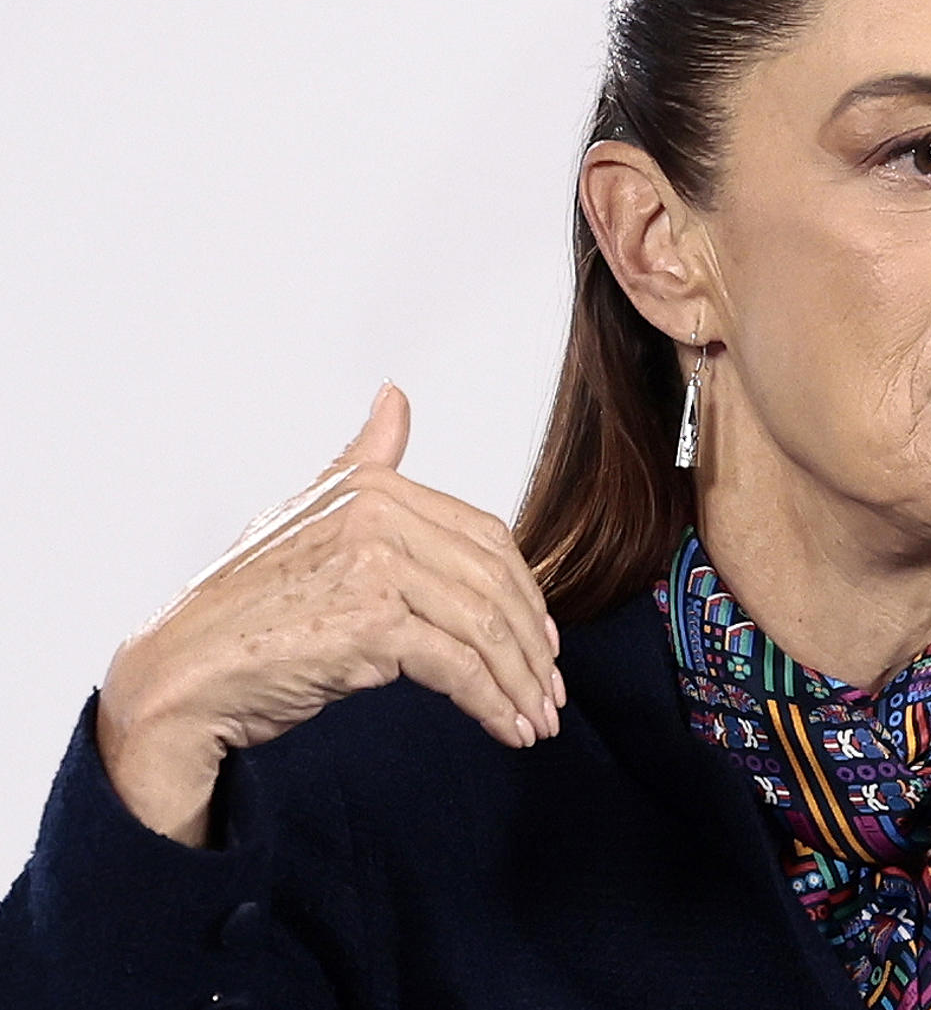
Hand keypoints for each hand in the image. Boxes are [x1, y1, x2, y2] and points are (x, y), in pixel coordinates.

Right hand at [96, 382, 563, 845]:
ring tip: (538, 719)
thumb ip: (361, 461)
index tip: (542, 639)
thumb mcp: (307, 515)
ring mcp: (374, 567)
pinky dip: (495, 703)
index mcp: (372, 487)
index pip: (485, 537)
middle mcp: (376, 515)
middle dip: (532, 643)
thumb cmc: (246, 606)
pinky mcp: (371, 625)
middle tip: (550, 689)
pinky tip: (510, 729)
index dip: (525, 591)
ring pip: (484, 626)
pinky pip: (459, 667)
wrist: (184, 673)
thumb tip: (396, 397)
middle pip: (494, 581)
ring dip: (522, 680)